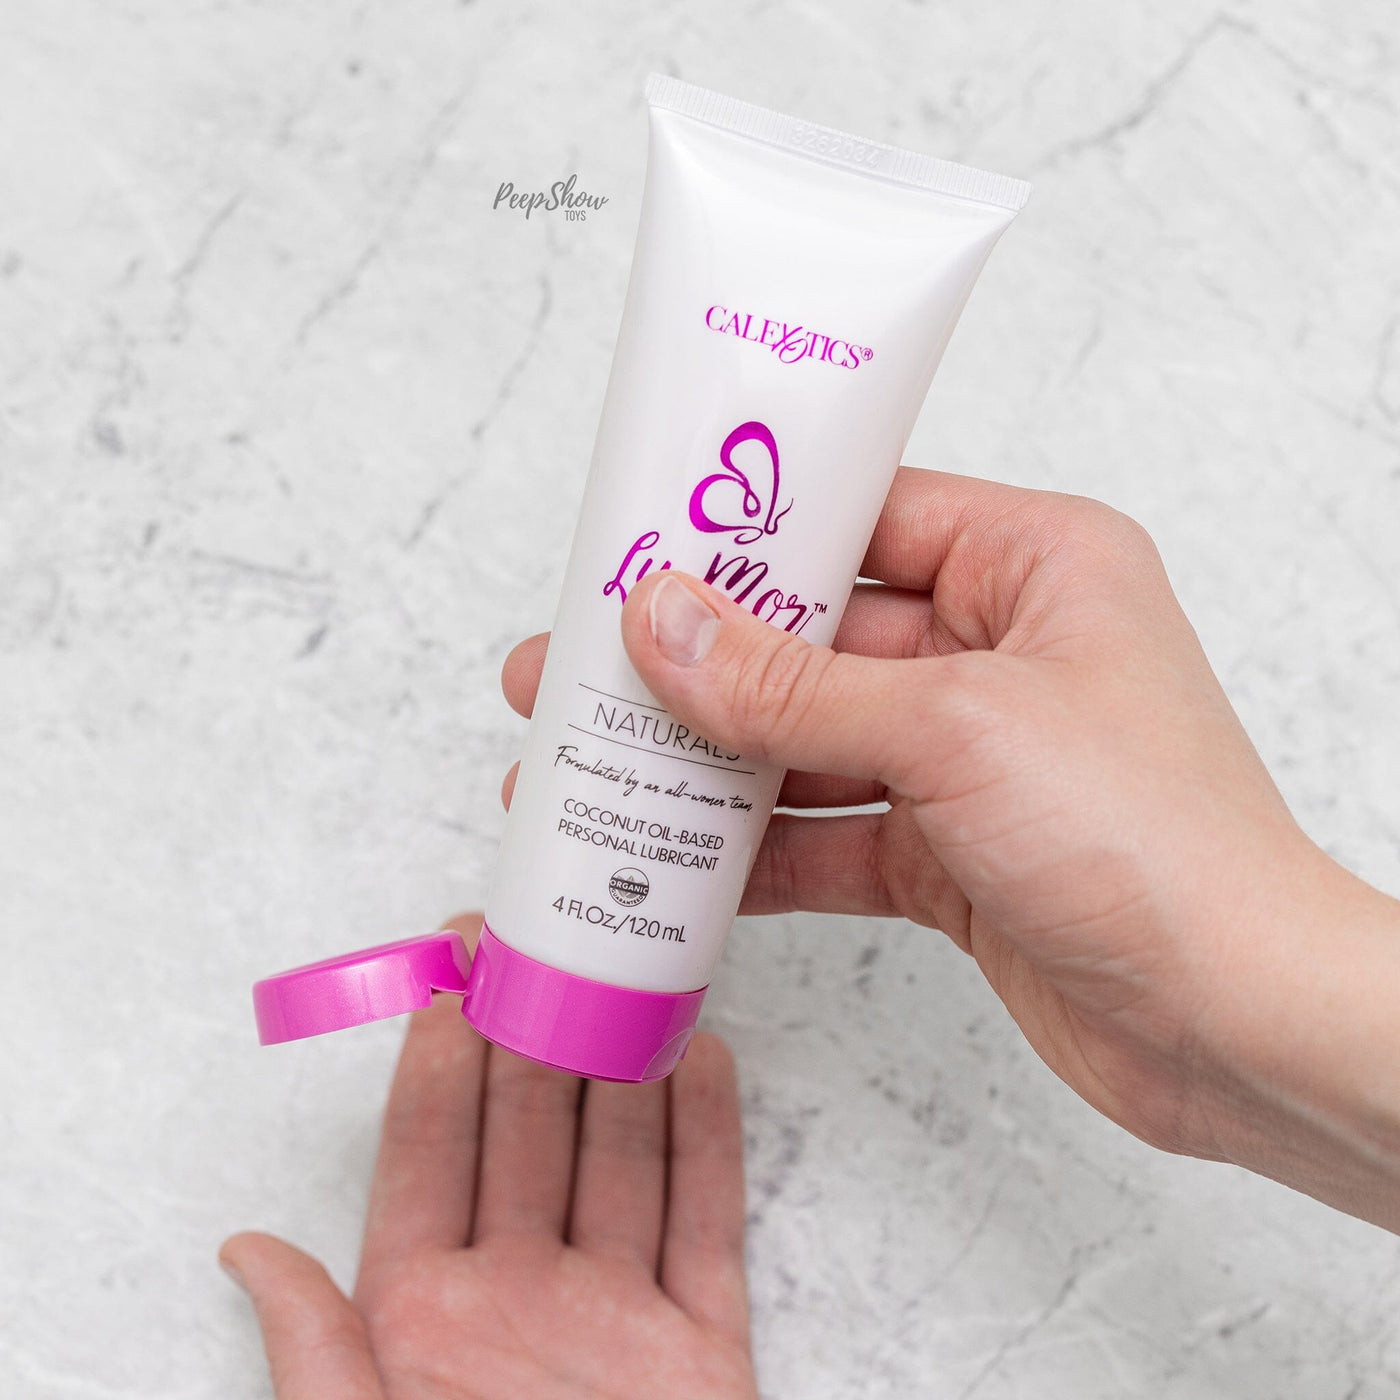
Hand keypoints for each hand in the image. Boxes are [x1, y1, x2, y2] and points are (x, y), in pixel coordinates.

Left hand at [222, 916, 757, 1399]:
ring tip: (622, 970)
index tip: (451, 969)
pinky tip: (701, 1061)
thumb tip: (245, 1252)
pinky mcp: (702, 1348)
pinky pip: (706, 1222)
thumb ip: (316, 1360)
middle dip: (533, 1026)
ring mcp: (616, 1317)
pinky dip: (710, 1139)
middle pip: (530, 1132)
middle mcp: (521, 1297)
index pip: (432, 1152)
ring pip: (621, 1156)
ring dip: (624, 1060)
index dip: (441, 1053)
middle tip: (541, 932)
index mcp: (426, 1318)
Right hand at [505, 467, 1399, 1229]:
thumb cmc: (1152, 841)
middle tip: (569, 668)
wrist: (1236, 1026)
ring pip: (809, 742)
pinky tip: (664, 863)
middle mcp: (999, 651)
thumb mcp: (951, 729)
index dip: (745, 531)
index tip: (635, 543)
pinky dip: (754, 852)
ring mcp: (971, 758)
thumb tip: (659, 626)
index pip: (862, 517)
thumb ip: (790, 686)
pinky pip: (829, 834)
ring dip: (707, 763)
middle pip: (814, 637)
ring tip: (586, 767)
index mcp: (1032, 566)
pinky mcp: (950, 852)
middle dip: (695, 662)